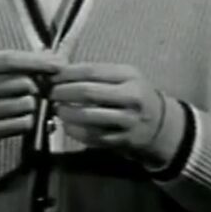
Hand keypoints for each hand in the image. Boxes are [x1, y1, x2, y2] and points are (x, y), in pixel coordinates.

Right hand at [0, 50, 62, 153]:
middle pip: (23, 82)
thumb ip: (14, 62)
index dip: (37, 61)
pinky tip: (19, 118)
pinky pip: (23, 123)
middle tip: (34, 89)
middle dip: (35, 86)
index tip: (59, 64)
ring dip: (32, 104)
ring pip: (26, 104)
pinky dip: (28, 120)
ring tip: (22, 104)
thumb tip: (53, 57)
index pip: (10, 59)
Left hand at [48, 63, 176, 164]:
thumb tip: (59, 70)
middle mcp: (131, 97)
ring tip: (57, 109)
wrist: (159, 123)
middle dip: (63, 92)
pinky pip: (92, 136)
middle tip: (51, 94)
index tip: (51, 76)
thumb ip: (97, 73)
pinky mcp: (122, 140)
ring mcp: (128, 121)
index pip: (91, 71)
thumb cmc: (133, 94)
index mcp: (129, 76)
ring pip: (88, 116)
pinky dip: (74, 131)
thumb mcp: (124, 77)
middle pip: (88, 92)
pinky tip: (67, 125)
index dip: (66, 74)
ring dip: (66, 113)